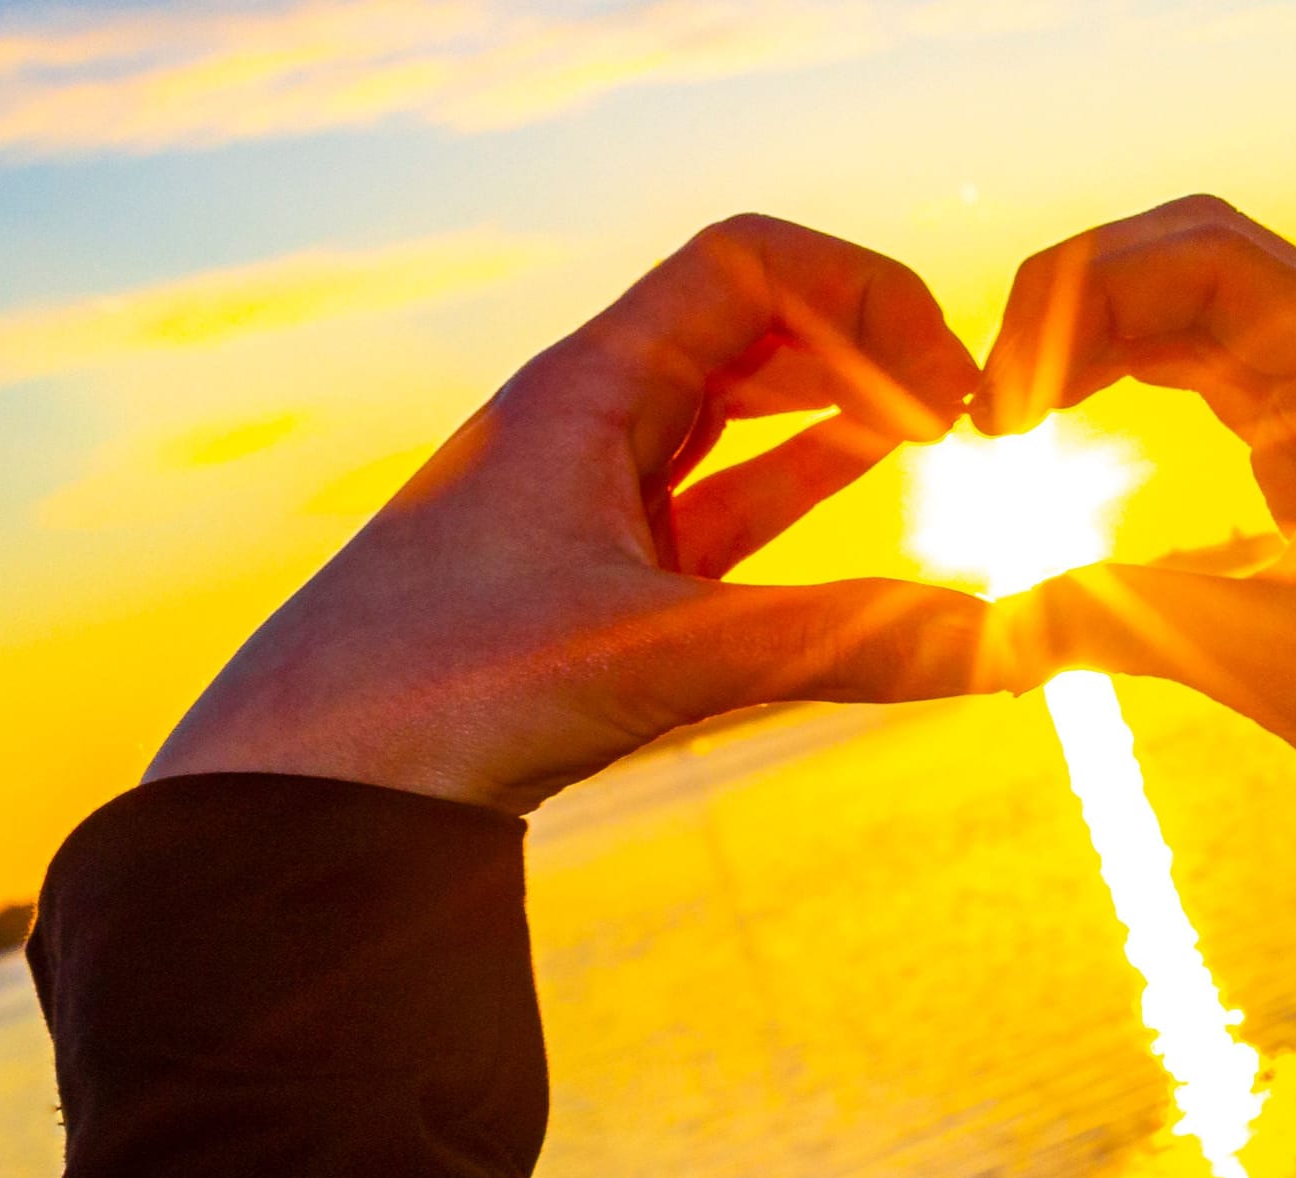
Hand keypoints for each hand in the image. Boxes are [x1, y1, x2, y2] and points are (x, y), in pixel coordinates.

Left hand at [148, 215, 1016, 813]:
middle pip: (749, 324)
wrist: (295, 792)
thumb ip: (835, 645)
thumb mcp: (653, 657)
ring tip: (938, 428)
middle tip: (965, 411)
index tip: (948, 384)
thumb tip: (1000, 647)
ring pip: (733, 411)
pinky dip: (795, 482)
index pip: (747, 267)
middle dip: (864, 344)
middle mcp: (586, 423)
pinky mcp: (593, 577)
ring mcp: (589, 498)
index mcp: (584, 389)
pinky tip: (854, 484)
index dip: (863, 295)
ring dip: (835, 404)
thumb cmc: (433, 696)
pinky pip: (715, 499)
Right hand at [978, 197, 1295, 878]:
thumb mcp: (1266, 666)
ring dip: (1093, 334)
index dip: (1085, 293)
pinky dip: (1123, 372)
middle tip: (989, 398)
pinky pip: (1205, 363)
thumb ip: (1114, 624)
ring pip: (1194, 302)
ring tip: (1008, 410)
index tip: (1005, 393)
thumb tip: (972, 633)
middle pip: (1194, 254)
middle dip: (1075, 300)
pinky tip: (1062, 416)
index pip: (1211, 257)